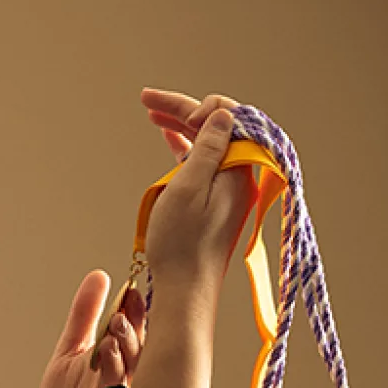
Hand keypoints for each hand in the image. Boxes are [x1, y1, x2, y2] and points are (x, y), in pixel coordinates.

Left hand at [37, 270, 145, 387]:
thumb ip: (85, 315)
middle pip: (136, 359)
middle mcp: (123, 386)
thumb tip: (99, 275)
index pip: (135, 336)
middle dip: (130, 338)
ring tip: (108, 346)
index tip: (132, 293)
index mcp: (120, 364)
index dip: (136, 316)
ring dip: (117, 366)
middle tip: (119, 318)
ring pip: (123, 386)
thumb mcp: (71, 351)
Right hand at [139, 88, 258, 289]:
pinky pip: (203, 162)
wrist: (185, 288)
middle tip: (147, 99)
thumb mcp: (187, 189)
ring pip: (207, 143)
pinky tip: (168, 137)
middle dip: (182, 110)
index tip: (164, 114)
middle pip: (215, 127)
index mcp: (239, 167)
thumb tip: (222, 113)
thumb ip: (206, 148)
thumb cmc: (181, 245)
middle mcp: (240, 174)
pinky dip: (184, 147)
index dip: (196, 107)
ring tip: (152, 113)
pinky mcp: (217, 200)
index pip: (227, 116)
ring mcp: (229, 187)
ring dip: (180, 126)